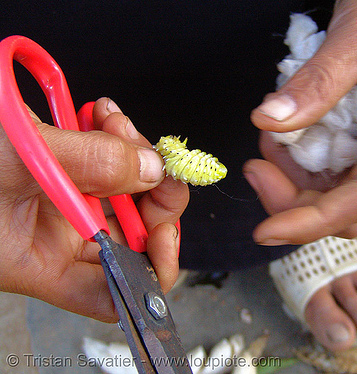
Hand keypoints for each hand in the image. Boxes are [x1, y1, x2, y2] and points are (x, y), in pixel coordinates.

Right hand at [0, 98, 188, 321]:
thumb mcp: (15, 161)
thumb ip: (88, 165)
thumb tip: (151, 170)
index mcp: (42, 261)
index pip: (114, 289)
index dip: (153, 268)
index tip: (164, 228)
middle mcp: (58, 236)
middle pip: (135, 230)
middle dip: (153, 190)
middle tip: (149, 155)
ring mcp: (62, 201)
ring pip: (128, 189)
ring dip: (134, 151)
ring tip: (112, 119)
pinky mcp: (63, 168)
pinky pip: (108, 159)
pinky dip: (114, 134)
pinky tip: (102, 114)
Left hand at [246, 0, 356, 244]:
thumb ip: (316, 84)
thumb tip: (269, 121)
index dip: (312, 222)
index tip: (266, 231)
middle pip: (343, 204)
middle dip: (293, 198)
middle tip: (255, 166)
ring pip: (329, 189)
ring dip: (289, 175)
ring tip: (269, 135)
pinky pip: (323, 164)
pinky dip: (294, 157)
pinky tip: (279, 132)